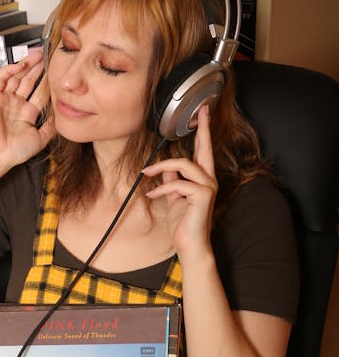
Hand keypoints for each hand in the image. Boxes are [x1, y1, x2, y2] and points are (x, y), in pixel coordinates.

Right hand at [0, 48, 55, 167]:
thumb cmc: (15, 151)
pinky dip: (9, 70)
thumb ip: (51, 126)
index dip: (47, 81)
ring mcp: (5, 100)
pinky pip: (0, 79)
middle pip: (28, 81)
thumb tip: (61, 114)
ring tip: (37, 55)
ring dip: (26, 65)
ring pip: (16, 77)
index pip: (39, 92)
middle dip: (38, 68)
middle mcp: (16, 105)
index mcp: (26, 114)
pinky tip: (20, 65)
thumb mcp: (41, 139)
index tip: (56, 72)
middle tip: (47, 57)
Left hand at [143, 106, 217, 256]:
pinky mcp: (203, 196)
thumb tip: (164, 167)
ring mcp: (208, 187)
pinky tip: (153, 196)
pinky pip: (179, 184)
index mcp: (202, 178)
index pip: (203, 150)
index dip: (204, 131)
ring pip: (184, 165)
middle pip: (205, 148)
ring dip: (162, 167)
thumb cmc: (182, 224)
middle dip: (203, 128)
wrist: (188, 245)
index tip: (204, 112)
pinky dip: (162, 189)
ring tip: (147, 174)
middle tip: (201, 112)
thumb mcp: (173, 197)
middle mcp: (209, 180)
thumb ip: (171, 180)